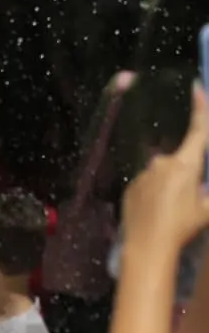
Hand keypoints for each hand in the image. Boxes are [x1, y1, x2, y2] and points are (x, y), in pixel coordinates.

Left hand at [122, 83, 208, 251]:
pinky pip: (148, 185)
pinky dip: (155, 195)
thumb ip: (207, 191)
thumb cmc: (183, 226)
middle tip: (188, 200)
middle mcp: (162, 163)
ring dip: (169, 188)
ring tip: (170, 213)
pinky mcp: (130, 187)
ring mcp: (143, 175)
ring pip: (163, 176)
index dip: (200, 108)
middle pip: (181, 161)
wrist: (147, 245)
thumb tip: (203, 185)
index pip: (198, 131)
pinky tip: (155, 213)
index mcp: (185, 164)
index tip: (197, 87)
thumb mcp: (207, 208)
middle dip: (187, 175)